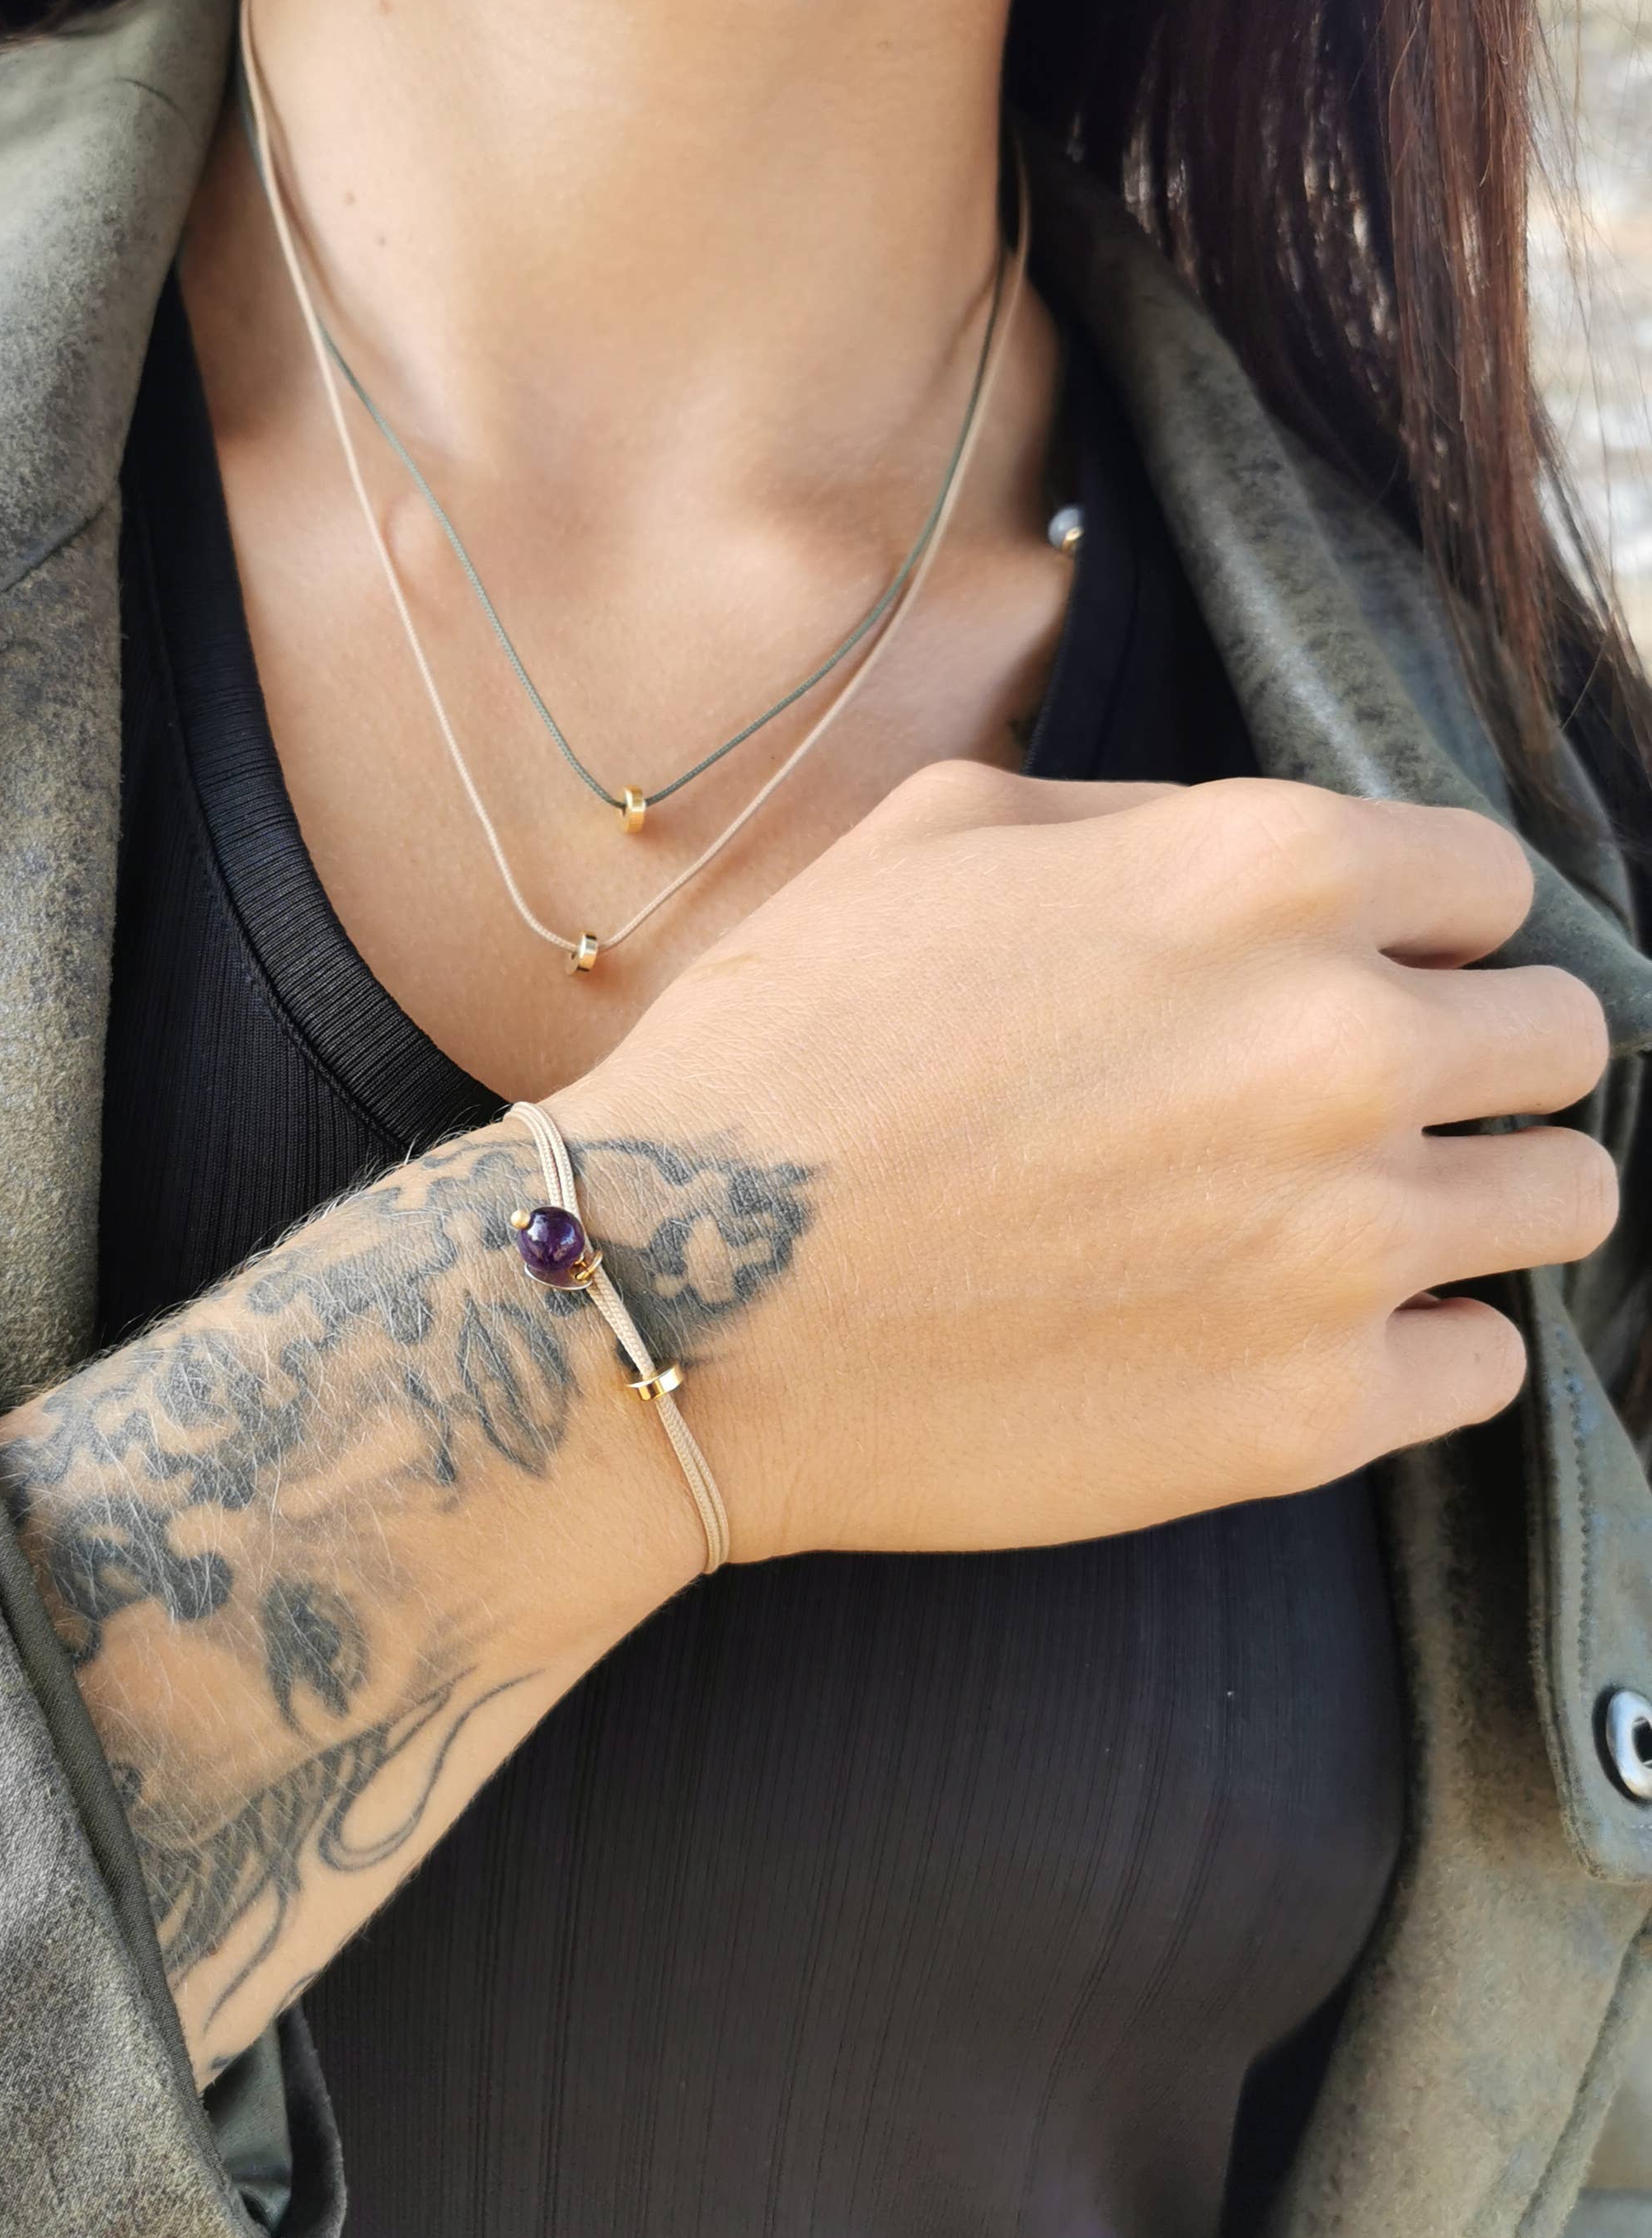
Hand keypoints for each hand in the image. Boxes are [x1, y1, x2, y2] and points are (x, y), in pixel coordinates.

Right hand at [552, 766, 1615, 1558]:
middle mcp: (1344, 1044)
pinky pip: (1486, 1368)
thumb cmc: (783, 1052)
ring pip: (1567, 1201)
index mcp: (1265, 874)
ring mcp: (1343, 1241)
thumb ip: (1149, 823)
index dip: (1424, 933)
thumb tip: (1279, 872)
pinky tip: (1303, 1331)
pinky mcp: (1314, 1413)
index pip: (1491, 882)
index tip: (1369, 982)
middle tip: (1361, 1110)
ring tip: (1355, 1224)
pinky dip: (1418, 1348)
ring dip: (1481, 1200)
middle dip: (1480, 1061)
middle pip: (1566, 1038)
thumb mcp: (937, 835)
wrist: (675, 1293)